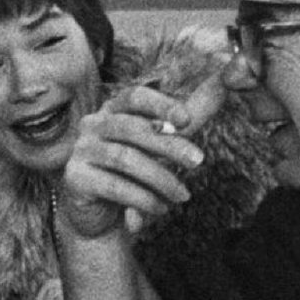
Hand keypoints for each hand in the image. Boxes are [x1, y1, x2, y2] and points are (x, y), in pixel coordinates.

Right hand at [60, 83, 205, 238]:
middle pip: (132, 128)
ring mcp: (81, 151)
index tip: (188, 120)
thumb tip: (223, 87)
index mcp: (112, 110)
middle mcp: (92, 125)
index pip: (134, 96)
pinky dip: (143, 198)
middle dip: (169, 145)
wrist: (98, 213)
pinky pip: (114, 186)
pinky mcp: (75, 178)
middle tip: (198, 161)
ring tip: (182, 195)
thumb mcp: (159, 145)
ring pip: (125, 159)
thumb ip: (186, 119)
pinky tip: (160, 208)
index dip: (161, 104)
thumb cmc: (133, 174)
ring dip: (160, 178)